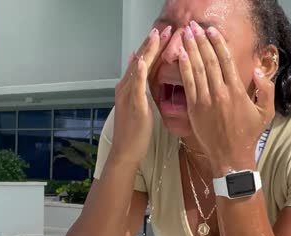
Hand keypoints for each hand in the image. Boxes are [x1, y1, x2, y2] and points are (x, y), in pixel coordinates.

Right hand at [111, 26, 171, 160]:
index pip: (142, 62)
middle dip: (152, 44)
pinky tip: (141, 61)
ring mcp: (128, 95)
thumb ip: (140, 87)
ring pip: (138, 68)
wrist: (126, 151)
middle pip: (139, 60)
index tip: (164, 34)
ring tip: (155, 36)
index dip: (152, 47)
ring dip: (147, 51)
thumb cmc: (135, 132)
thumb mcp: (139, 105)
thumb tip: (141, 69)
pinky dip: (137, 72)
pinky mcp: (133, 106)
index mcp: (129, 87)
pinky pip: (135, 86)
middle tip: (164, 29)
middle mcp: (126, 88)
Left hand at [178, 22, 275, 175]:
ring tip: (186, 35)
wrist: (231, 156)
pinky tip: (181, 56)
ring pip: (197, 70)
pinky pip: (188, 84)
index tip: (212, 31)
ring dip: (191, 50)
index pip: (226, 61)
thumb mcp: (266, 113)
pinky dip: (184, 68)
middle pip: (210, 61)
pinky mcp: (194, 109)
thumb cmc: (248, 134)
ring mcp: (206, 101)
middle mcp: (221, 93)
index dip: (218, 43)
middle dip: (201, 41)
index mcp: (238, 92)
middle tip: (195, 26)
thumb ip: (266, 90)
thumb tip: (258, 71)